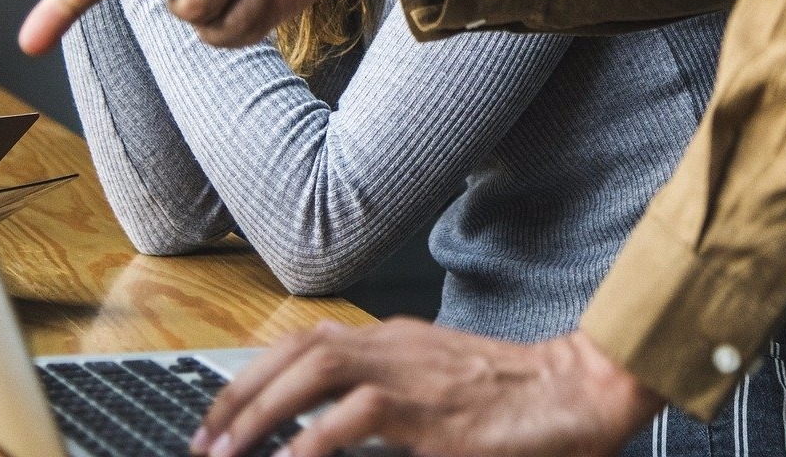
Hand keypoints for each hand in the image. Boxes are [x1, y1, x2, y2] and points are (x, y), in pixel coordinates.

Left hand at [190, 322, 661, 456]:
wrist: (581, 392)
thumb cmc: (518, 400)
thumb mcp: (442, 391)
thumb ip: (390, 402)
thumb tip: (333, 432)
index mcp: (397, 341)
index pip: (307, 340)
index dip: (254, 374)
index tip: (220, 415)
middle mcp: (397, 345)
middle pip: (297, 349)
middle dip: (240, 392)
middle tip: (204, 440)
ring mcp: (414, 372)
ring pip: (317, 369)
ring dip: (263, 410)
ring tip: (228, 452)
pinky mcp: (432, 411)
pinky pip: (357, 416)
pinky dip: (313, 440)